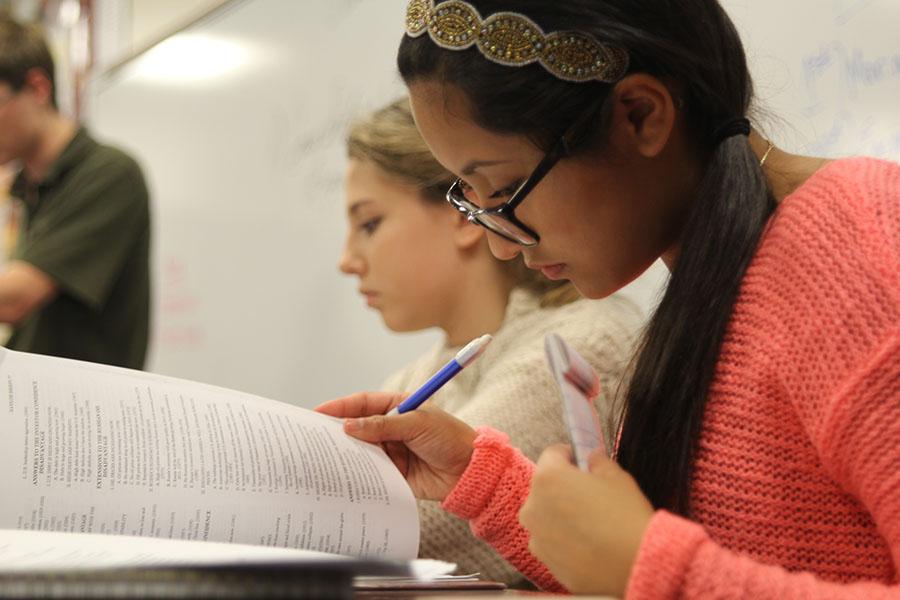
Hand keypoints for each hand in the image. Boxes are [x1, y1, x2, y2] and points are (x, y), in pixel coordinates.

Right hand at [315, 392, 476, 500]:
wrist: (472, 471)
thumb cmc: (450, 438)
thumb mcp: (417, 424)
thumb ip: (382, 425)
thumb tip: (349, 426)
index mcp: (397, 407)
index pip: (362, 404)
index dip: (339, 407)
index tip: (317, 412)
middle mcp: (391, 428)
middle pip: (357, 428)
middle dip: (336, 433)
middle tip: (312, 438)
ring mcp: (391, 451)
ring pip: (361, 451)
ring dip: (345, 455)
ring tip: (323, 459)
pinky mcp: (394, 473)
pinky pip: (370, 473)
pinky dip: (358, 475)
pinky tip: (343, 477)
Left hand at [519, 444, 653, 595]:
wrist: (636, 568)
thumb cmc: (626, 517)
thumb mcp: (617, 477)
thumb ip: (597, 461)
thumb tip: (591, 458)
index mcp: (547, 478)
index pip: (552, 454)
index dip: (570, 455)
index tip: (584, 462)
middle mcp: (532, 506)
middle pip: (546, 486)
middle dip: (564, 486)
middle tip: (591, 495)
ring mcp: (536, 536)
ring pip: (546, 514)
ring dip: (561, 513)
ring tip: (591, 523)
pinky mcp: (544, 560)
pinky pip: (550, 540)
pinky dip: (563, 538)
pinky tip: (587, 543)